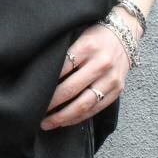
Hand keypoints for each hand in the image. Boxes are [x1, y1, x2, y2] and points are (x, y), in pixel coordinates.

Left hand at [39, 11, 137, 129]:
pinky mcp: (118, 90)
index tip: (32, 92)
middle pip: (71, 88)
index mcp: (87, 46)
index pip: (62, 68)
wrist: (125, 33)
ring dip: (64, 117)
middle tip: (35, 111)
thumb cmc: (95, 34)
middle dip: (51, 103)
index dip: (46, 82)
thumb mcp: (78, 34)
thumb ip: (64, 51)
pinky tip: (65, 121)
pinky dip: (79, 117)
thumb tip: (39, 69)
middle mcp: (101, 63)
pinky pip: (96, 108)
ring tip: (48, 123)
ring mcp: (111, 78)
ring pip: (84, 104)